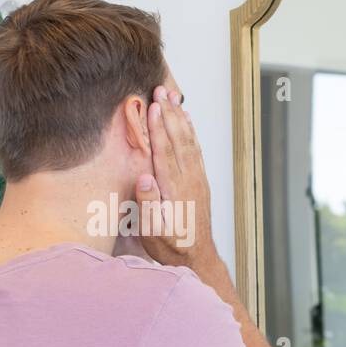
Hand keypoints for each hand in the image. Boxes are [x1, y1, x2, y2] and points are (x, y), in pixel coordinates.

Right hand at [135, 85, 217, 267]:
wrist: (196, 256)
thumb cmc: (170, 245)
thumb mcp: (152, 231)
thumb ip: (148, 205)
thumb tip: (145, 178)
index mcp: (174, 189)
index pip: (164, 152)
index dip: (158, 128)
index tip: (152, 106)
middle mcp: (188, 180)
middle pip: (178, 140)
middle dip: (169, 114)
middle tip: (161, 90)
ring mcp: (197, 179)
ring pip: (189, 142)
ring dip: (181, 118)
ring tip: (173, 97)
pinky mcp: (200, 182)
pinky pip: (196, 151)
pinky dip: (191, 132)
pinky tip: (187, 120)